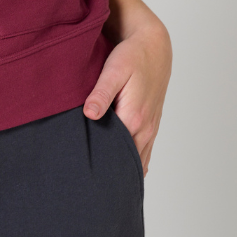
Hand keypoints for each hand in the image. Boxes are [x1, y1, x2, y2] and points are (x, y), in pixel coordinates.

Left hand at [84, 16, 171, 174]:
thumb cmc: (132, 56)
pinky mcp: (151, 125)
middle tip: (89, 189)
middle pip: (127, 161)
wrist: (154, 46)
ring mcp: (150, 129)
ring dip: (123, 170)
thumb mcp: (114, 71)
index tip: (81, 177)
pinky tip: (121, 171)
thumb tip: (89, 114)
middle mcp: (144, 128)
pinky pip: (144, 152)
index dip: (98, 165)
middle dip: (111, 174)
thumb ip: (101, 94)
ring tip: (103, 186)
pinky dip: (134, 163)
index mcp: (133, 118)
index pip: (114, 153)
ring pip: (137, 160)